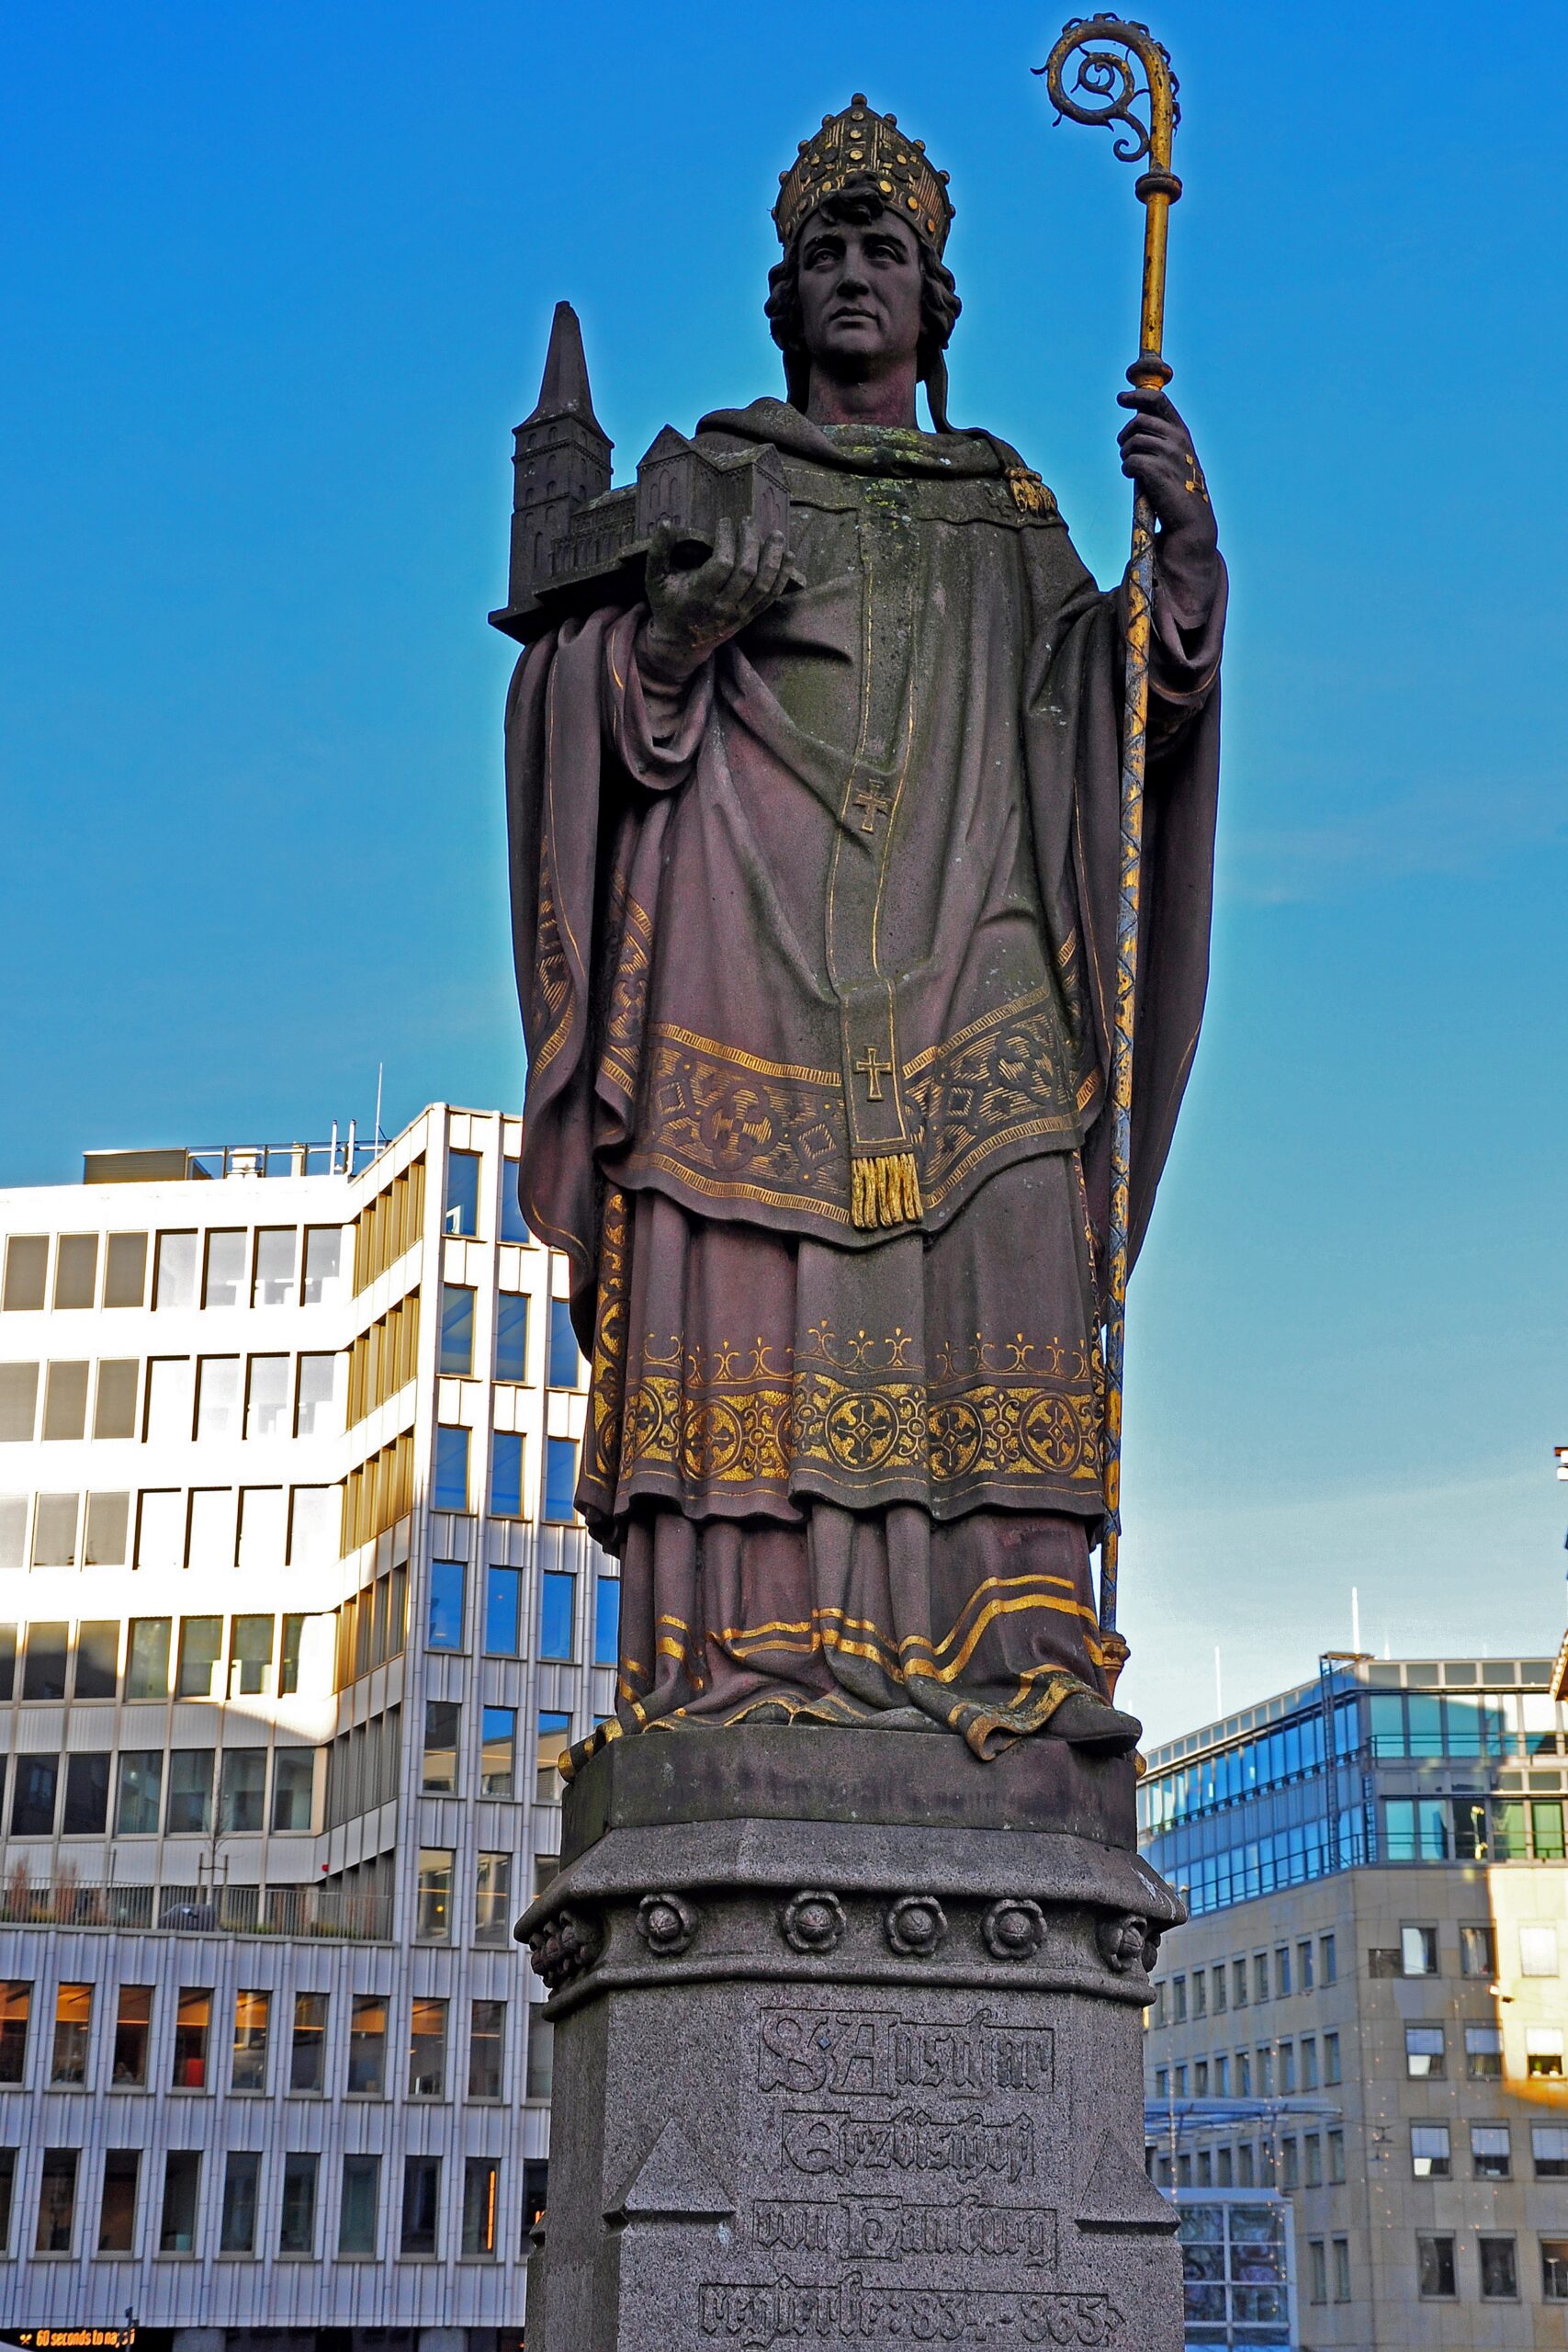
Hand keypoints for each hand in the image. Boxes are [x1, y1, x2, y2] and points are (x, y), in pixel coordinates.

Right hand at [640, 514, 789, 685]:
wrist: (680, 644)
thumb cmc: (667, 605)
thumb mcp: (655, 579)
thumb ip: (658, 551)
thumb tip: (666, 523)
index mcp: (699, 595)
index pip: (722, 564)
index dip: (727, 541)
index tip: (725, 522)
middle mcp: (722, 607)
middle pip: (746, 572)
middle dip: (751, 542)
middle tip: (749, 521)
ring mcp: (738, 614)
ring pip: (764, 585)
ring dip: (773, 557)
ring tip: (776, 535)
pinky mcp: (749, 617)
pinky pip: (771, 597)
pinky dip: (782, 576)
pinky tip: (788, 556)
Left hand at [1116, 388, 1216, 552]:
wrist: (1190, 520)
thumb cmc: (1179, 489)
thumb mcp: (1176, 457)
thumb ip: (1161, 437)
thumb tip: (1136, 422)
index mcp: (1182, 431)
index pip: (1158, 400)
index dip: (1137, 396)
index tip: (1121, 398)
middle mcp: (1178, 438)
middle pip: (1139, 420)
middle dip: (1126, 435)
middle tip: (1125, 450)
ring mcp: (1169, 454)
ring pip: (1131, 441)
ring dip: (1125, 455)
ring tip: (1132, 468)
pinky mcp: (1157, 470)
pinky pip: (1129, 460)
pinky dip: (1127, 469)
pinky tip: (1133, 477)